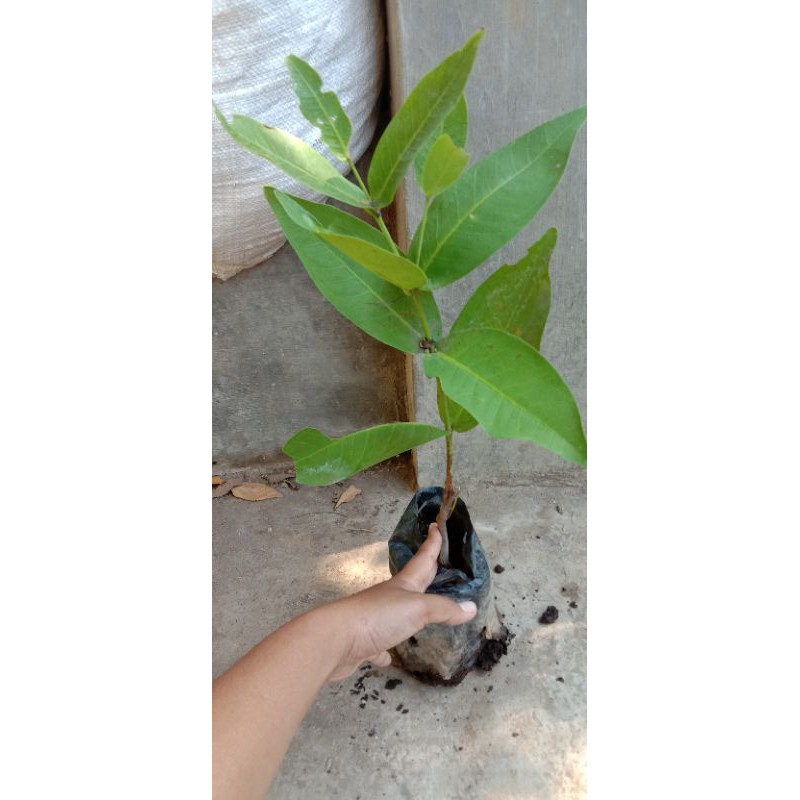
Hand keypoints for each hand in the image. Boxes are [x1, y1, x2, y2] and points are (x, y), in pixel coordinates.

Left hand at [317, 523, 477, 681]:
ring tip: (422, 614)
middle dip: (427, 572)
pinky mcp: (365, 643)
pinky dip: (386, 650)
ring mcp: (376, 620)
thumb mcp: (418, 609)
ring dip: (409, 612)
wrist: (336, 639)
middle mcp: (390, 598)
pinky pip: (380, 645)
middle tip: (439, 563)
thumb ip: (444, 609)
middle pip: (413, 582)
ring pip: (396, 613)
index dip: (432, 542)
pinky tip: (388, 657)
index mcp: (404, 585)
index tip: (436, 525)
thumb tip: (471, 607)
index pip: (423, 559)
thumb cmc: (378, 616)